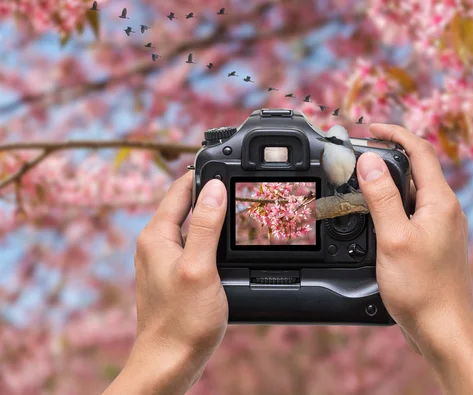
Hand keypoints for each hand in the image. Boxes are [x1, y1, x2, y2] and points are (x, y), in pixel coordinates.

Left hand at [104, 172, 227, 394]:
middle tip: (241, 185)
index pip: (179, 189)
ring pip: (192, 226)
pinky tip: (229, 246)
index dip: (204, 173)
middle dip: (212, 193)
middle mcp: (156, 244)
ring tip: (240, 210)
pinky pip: (194, 246)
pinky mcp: (175, 276)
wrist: (170, 362)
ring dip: (213, 217)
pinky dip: (211, 239)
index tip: (228, 163)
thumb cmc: (182, 321)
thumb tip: (214, 187)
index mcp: (156, 236)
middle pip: (186, 205)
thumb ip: (206, 225)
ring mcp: (164, 261)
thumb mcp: (199, 266)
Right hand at [356, 124, 472, 394]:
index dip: (394, 133)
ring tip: (360, 180)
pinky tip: (375, 213)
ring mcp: (441, 225)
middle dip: (388, 154)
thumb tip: (371, 160)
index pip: (419, 150)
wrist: (443, 329)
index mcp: (441, 201)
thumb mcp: (394, 238)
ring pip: (414, 190)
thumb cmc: (423, 289)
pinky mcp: (434, 241)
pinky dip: (393, 202)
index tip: (369, 128)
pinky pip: (413, 210)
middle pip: (418, 167)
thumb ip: (382, 197)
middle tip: (358, 153)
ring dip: (389, 179)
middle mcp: (446, 209)